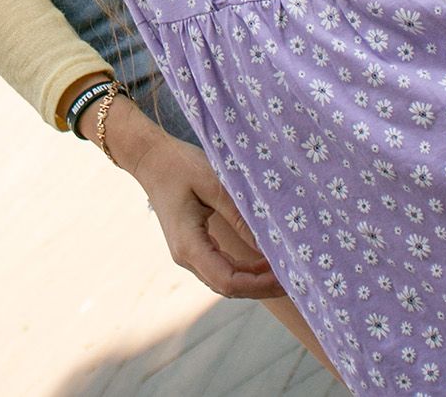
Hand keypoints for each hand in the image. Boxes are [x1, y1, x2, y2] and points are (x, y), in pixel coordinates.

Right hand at [101, 97, 281, 297]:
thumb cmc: (180, 165)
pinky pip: (221, 267)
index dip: (259, 285)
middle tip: (295, 277)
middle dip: (262, 287)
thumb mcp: (214, 185)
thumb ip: (240, 216)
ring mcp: (187, 254)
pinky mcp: (192, 246)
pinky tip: (265, 260)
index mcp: (188, 245)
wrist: (150, 158)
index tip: (286, 276)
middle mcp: (186, 257)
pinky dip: (244, 269)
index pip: (228, 281)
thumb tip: (269, 246)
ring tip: (285, 269)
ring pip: (225, 281)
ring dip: (255, 280)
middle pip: (228, 287)